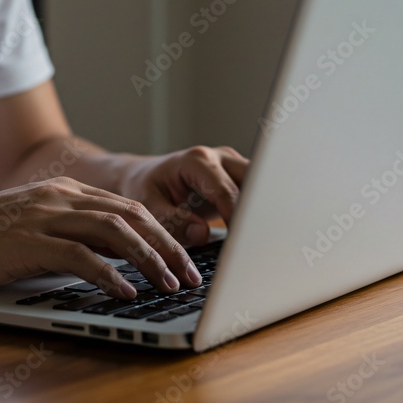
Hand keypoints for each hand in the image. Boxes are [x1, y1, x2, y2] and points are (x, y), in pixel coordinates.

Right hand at [0, 177, 202, 299]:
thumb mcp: (34, 225)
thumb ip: (71, 233)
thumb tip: (116, 259)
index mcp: (65, 191)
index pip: (129, 207)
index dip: (164, 231)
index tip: (187, 257)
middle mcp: (60, 197)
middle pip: (132, 216)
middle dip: (169, 246)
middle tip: (192, 275)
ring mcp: (44, 216)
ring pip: (114, 231)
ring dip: (149, 259)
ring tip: (171, 284)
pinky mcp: (27, 240)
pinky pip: (79, 255)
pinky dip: (108, 274)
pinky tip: (126, 292)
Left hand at [118, 146, 248, 247]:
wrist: (141, 178)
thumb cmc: (142, 189)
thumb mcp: (147, 206)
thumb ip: (172, 220)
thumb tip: (202, 234)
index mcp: (197, 161)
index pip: (225, 190)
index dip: (236, 217)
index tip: (241, 242)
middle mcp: (219, 158)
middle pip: (253, 183)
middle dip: (257, 212)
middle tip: (256, 243)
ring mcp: (231, 166)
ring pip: (260, 187)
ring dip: (260, 213)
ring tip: (258, 242)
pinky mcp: (237, 179)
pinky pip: (255, 195)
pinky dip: (256, 215)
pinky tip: (254, 237)